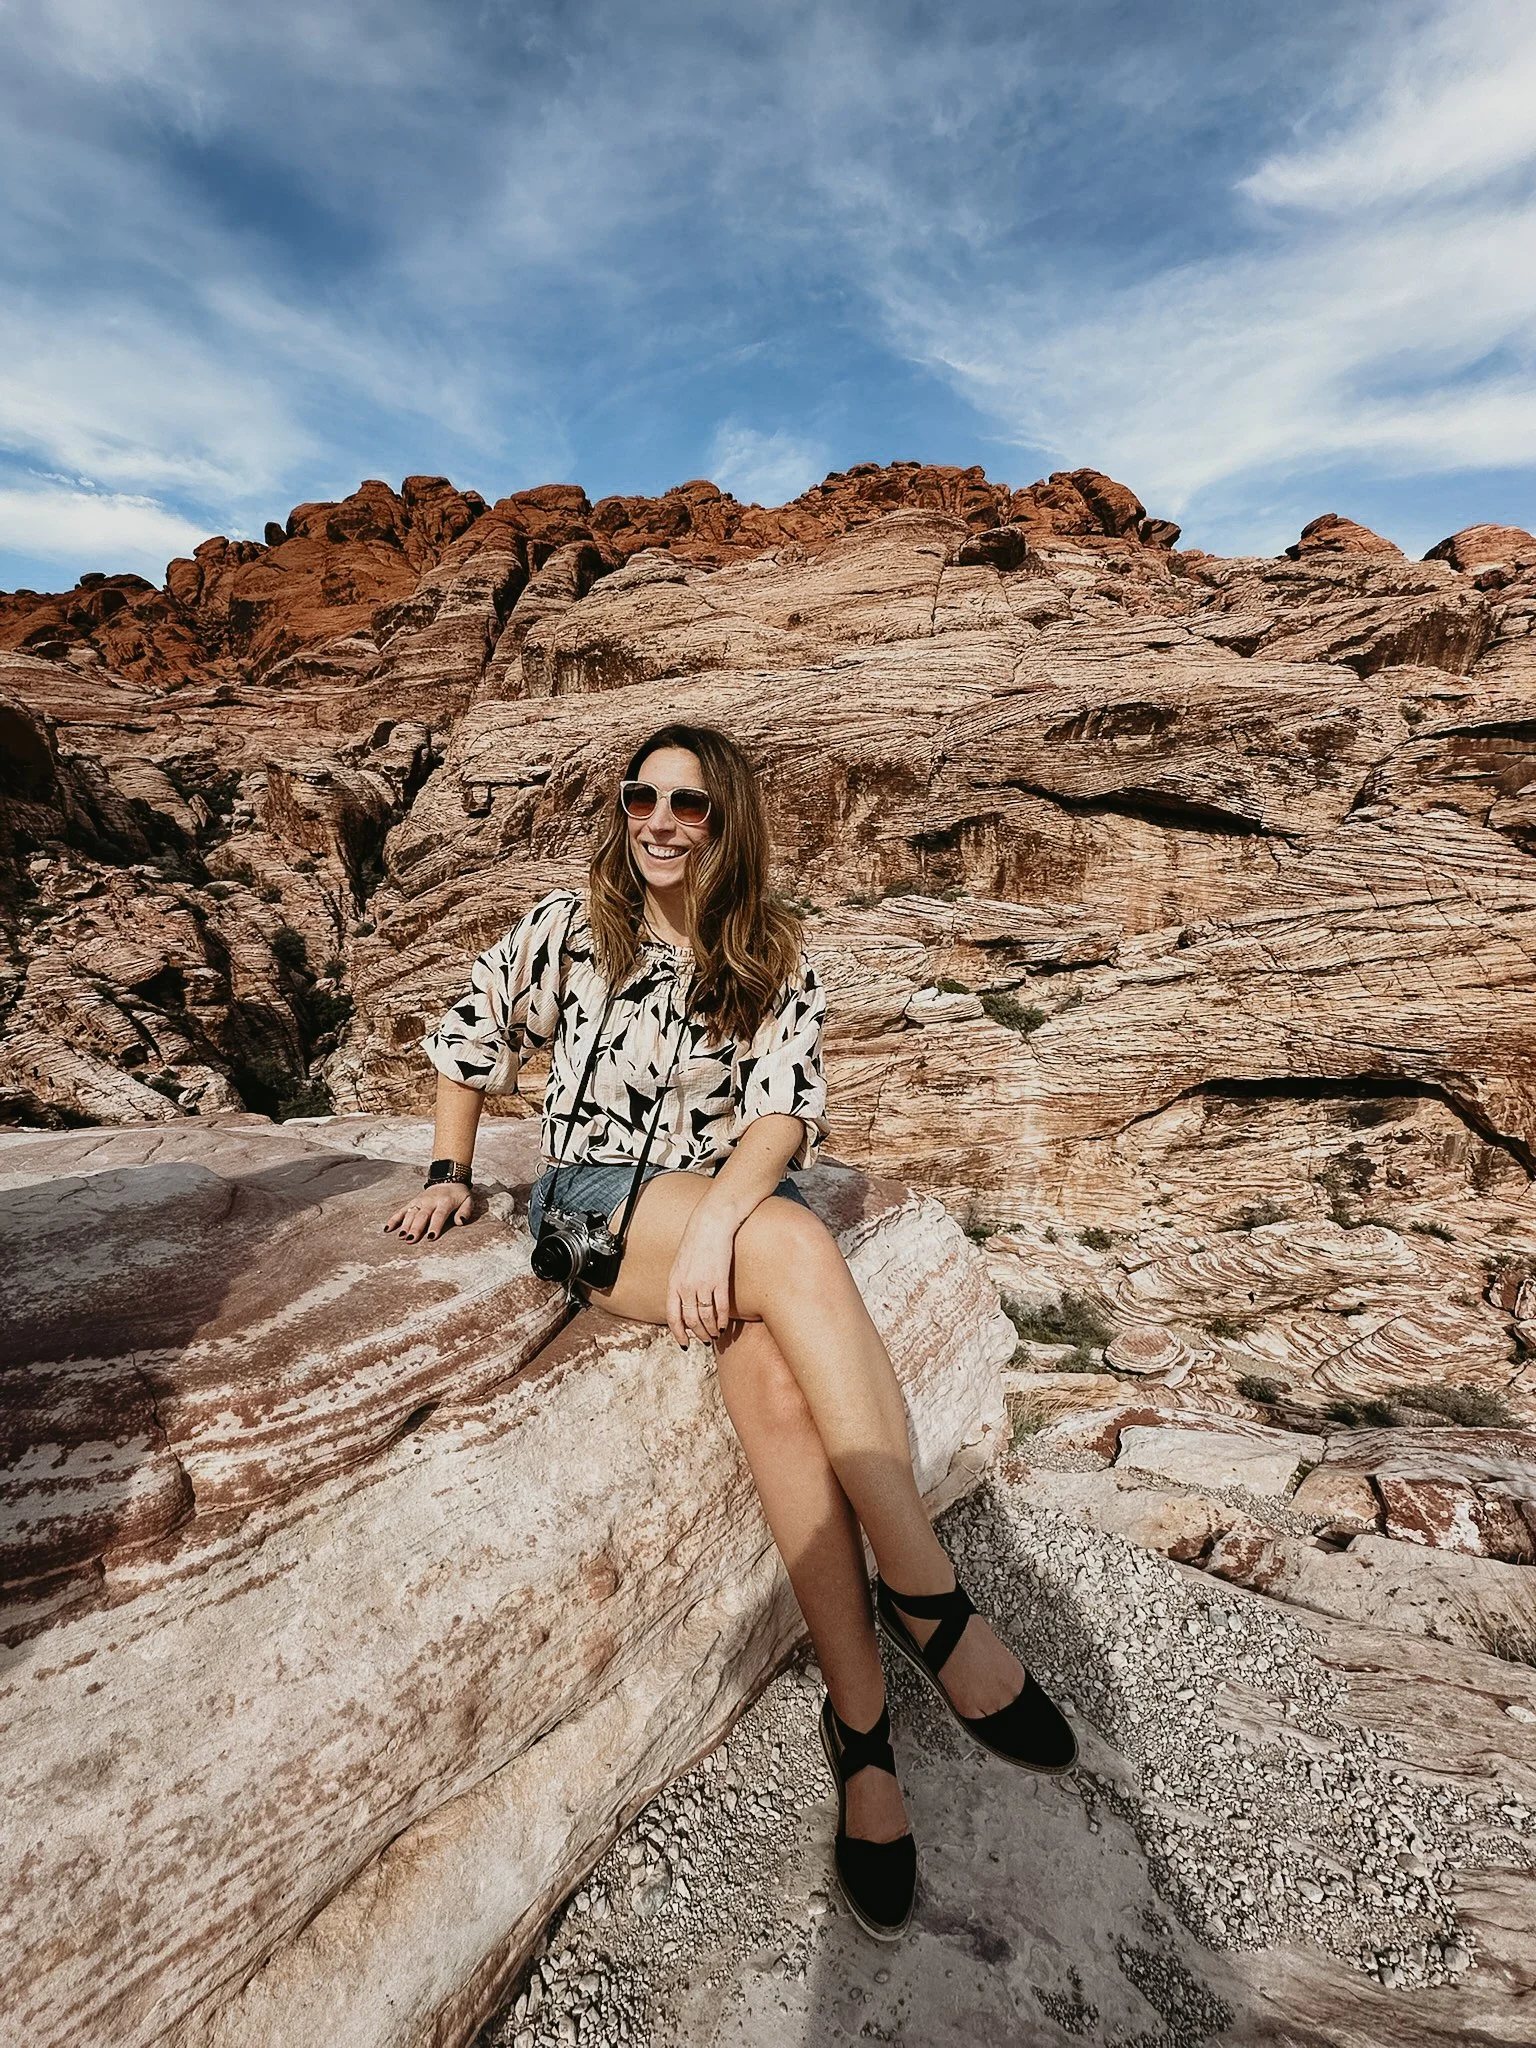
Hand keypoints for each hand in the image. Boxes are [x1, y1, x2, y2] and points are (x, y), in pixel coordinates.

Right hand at [384, 1185, 473, 1241]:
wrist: (448, 1178)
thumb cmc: (459, 1195)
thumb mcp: (468, 1200)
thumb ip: (465, 1211)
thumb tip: (460, 1222)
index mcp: (445, 1202)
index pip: (439, 1215)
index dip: (435, 1226)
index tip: (431, 1237)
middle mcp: (430, 1201)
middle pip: (422, 1216)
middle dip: (416, 1228)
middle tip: (411, 1240)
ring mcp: (420, 1201)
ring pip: (411, 1213)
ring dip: (405, 1225)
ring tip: (401, 1236)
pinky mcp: (413, 1202)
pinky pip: (402, 1210)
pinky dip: (394, 1219)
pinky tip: (388, 1229)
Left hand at [665, 1201, 736, 1346]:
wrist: (711, 1224)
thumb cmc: (696, 1241)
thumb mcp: (680, 1263)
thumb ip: (680, 1283)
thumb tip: (684, 1303)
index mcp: (674, 1282)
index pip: (672, 1315)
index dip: (678, 1333)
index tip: (684, 1343)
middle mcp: (686, 1286)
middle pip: (690, 1320)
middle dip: (698, 1334)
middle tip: (704, 1340)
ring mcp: (703, 1284)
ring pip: (705, 1317)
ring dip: (710, 1330)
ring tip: (714, 1335)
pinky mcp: (720, 1280)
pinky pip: (721, 1307)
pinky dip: (722, 1320)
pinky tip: (724, 1325)